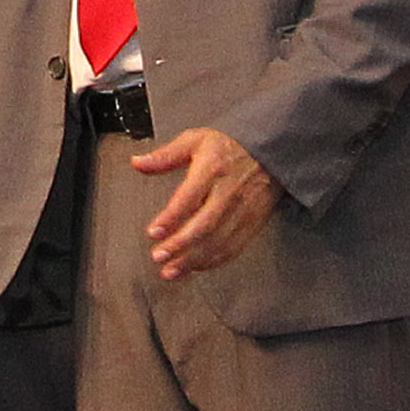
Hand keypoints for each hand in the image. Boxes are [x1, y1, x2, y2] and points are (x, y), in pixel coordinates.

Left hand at [133, 123, 278, 278]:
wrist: (271, 150)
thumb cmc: (229, 146)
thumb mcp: (195, 140)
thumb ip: (165, 155)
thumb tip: (138, 162)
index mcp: (212, 170)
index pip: (189, 197)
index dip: (171, 217)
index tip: (153, 232)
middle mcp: (229, 193)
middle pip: (204, 225)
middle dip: (180, 245)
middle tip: (159, 256)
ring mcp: (243, 210)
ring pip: (219, 241)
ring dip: (194, 259)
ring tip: (171, 270)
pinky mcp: (253, 222)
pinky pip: (234, 246)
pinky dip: (214, 260)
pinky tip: (196, 266)